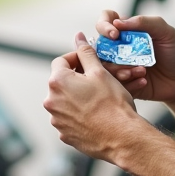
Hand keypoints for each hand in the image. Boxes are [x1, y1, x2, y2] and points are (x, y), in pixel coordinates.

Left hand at [44, 32, 142, 161]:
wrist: (122, 137)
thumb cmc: (113, 104)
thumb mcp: (101, 72)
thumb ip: (86, 53)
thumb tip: (78, 38)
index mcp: (58, 82)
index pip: (61, 61)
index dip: (77, 58)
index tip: (90, 62)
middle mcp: (52, 102)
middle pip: (62, 82)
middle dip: (78, 78)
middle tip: (98, 80)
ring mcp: (57, 120)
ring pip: (66, 101)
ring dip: (79, 96)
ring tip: (100, 98)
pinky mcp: (64, 135)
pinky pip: (70, 118)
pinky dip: (80, 114)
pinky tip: (97, 114)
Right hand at [94, 11, 174, 103]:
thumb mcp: (166, 32)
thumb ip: (144, 22)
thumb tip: (118, 21)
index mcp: (126, 31)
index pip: (105, 21)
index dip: (104, 26)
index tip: (115, 34)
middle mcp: (118, 47)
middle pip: (99, 47)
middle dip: (110, 55)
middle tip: (129, 61)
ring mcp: (119, 66)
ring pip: (104, 68)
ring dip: (120, 70)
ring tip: (140, 71)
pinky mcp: (122, 83)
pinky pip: (114, 84)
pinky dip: (128, 83)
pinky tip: (143, 81)